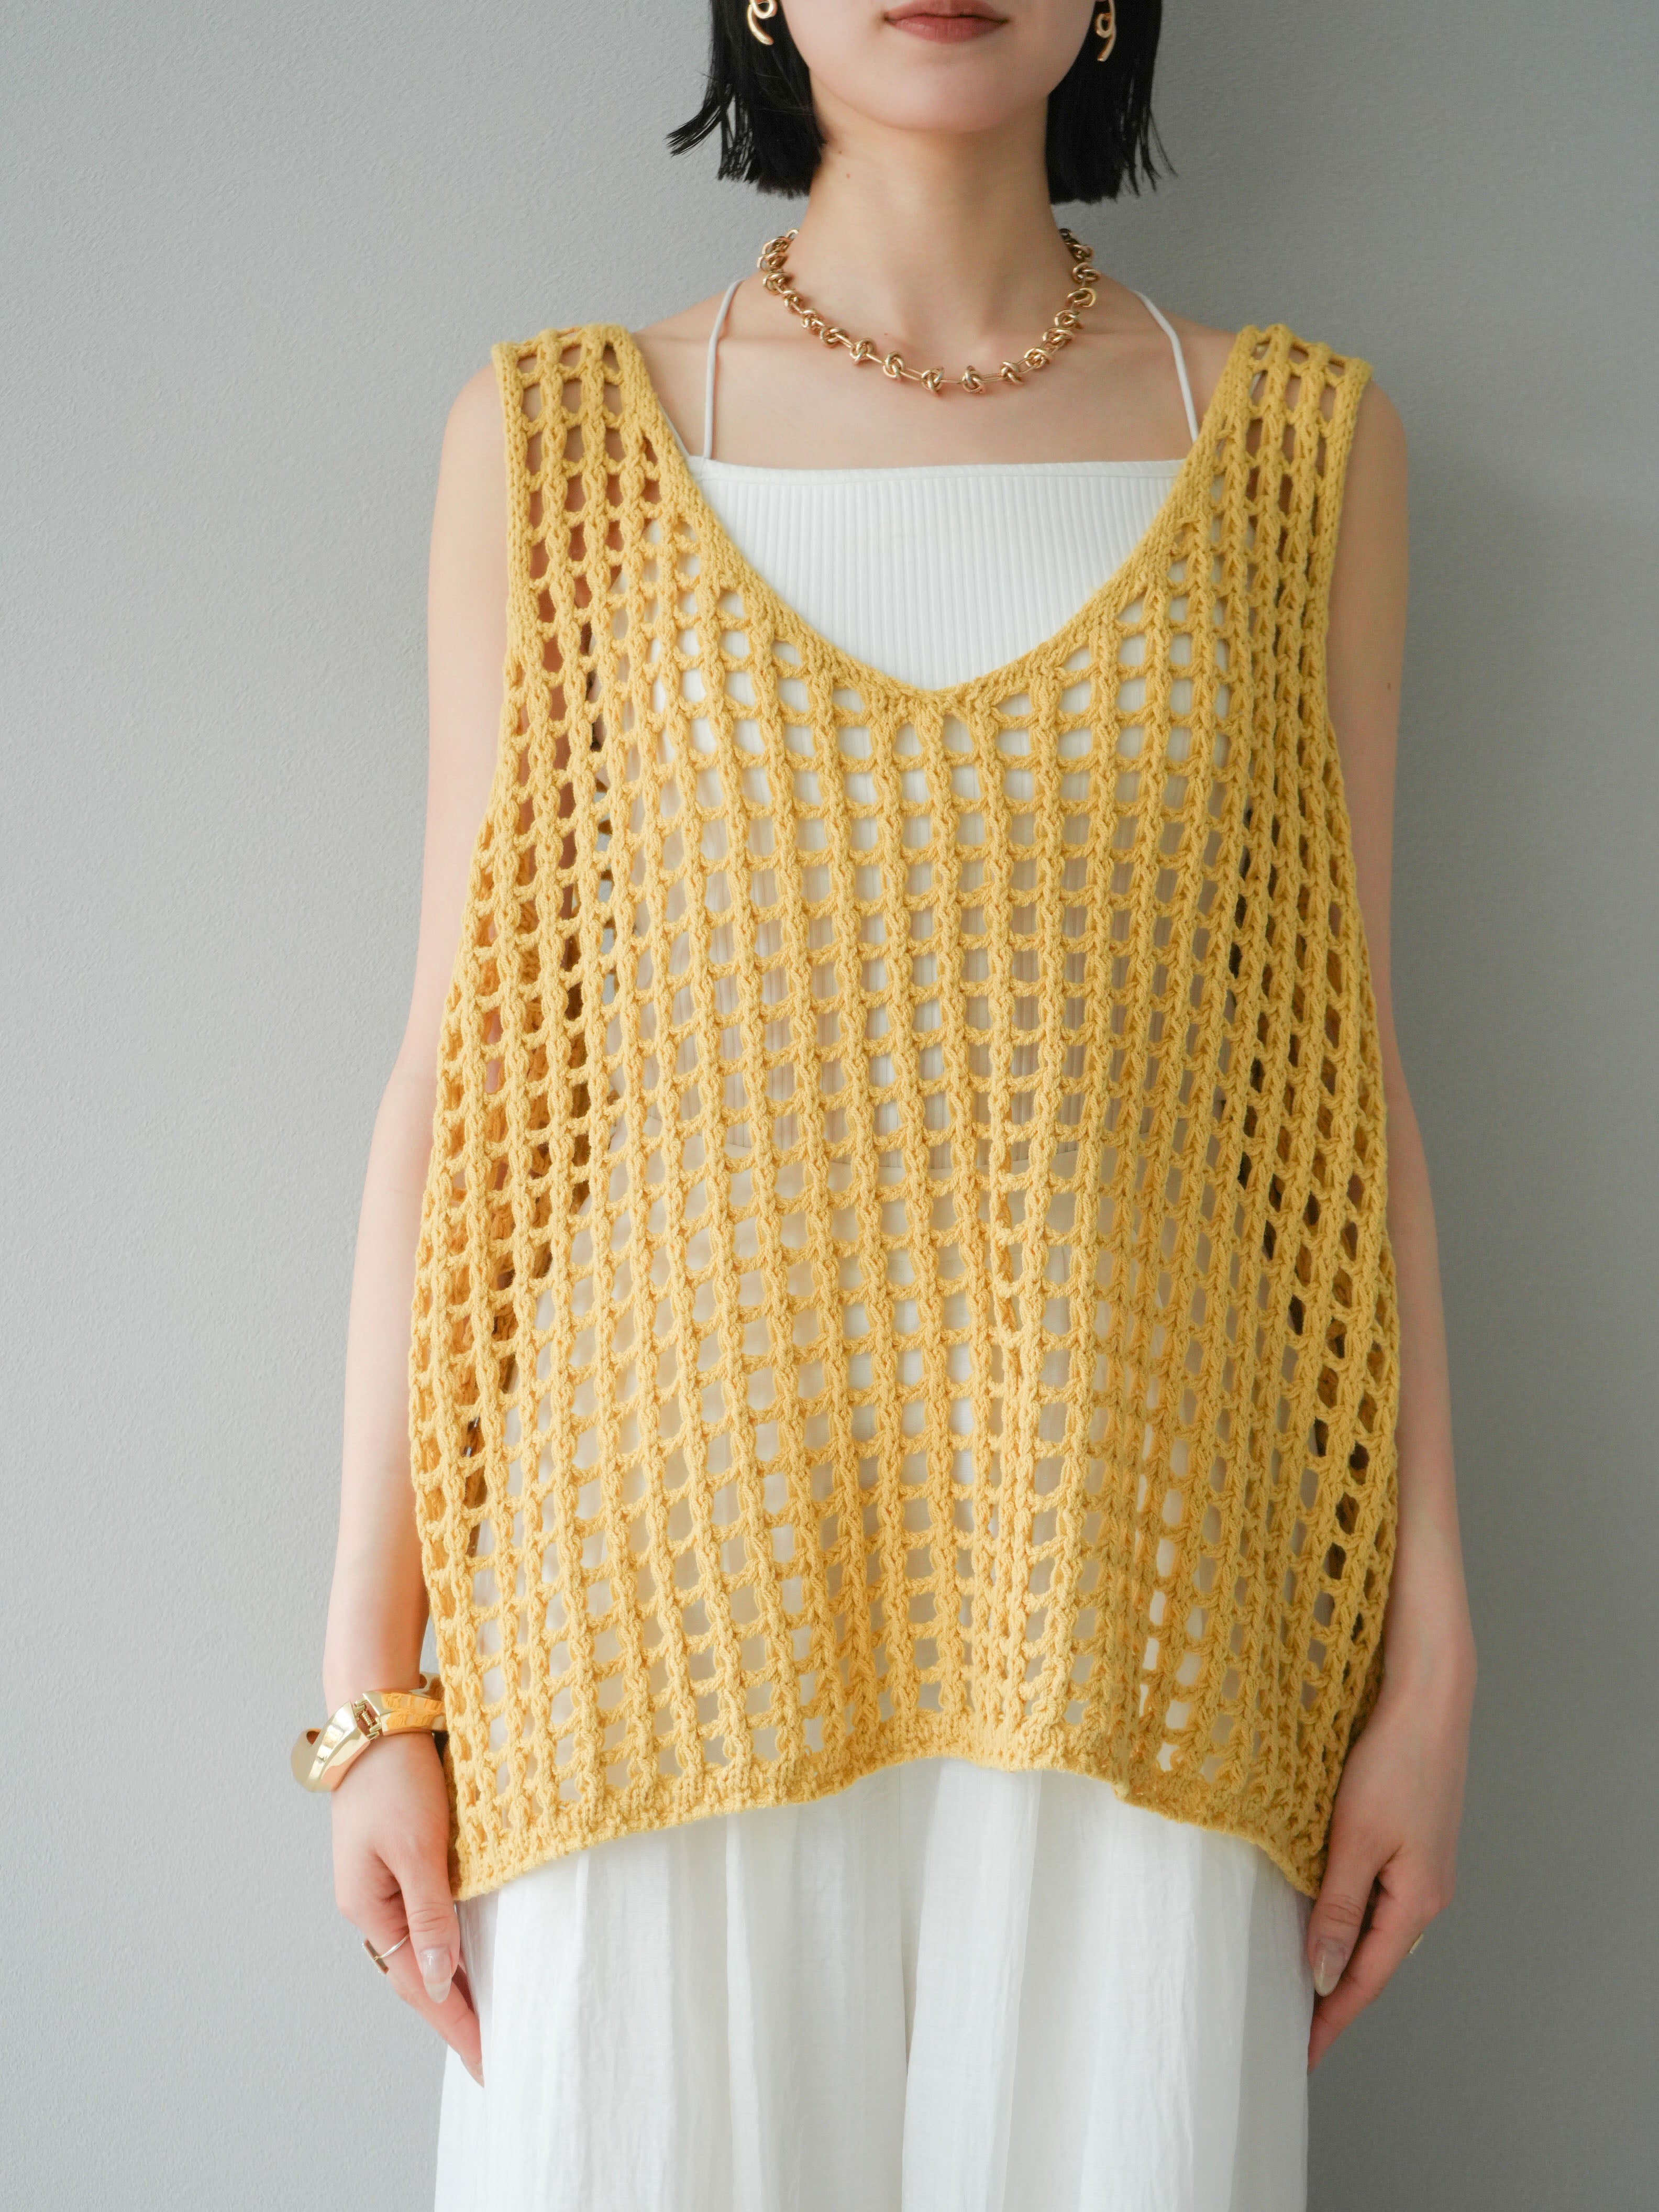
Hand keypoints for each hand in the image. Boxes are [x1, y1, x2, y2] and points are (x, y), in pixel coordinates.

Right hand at [330, 1730, 482, 2083]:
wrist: (377, 1719)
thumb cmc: (397, 1778)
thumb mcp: (418, 1848)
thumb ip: (432, 1914)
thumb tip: (442, 1979)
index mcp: (370, 1907)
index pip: (419, 1984)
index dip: (455, 2024)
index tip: (487, 2060)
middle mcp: (372, 1903)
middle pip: (416, 1975)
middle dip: (453, 2016)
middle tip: (489, 2056)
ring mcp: (383, 1883)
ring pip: (421, 1949)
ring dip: (452, 1984)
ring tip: (483, 2021)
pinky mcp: (399, 1860)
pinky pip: (425, 1919)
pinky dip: (448, 1946)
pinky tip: (468, 1958)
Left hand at [1305, 1620, 1474, 2070]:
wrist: (1428, 1701)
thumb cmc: (1391, 1763)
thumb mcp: (1353, 1840)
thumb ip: (1336, 1909)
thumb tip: (1321, 1977)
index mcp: (1417, 1901)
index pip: (1366, 1979)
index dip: (1332, 2018)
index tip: (1302, 2054)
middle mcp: (1427, 1893)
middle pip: (1374, 1960)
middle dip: (1335, 1995)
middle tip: (1293, 2026)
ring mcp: (1423, 1867)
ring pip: (1375, 1928)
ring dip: (1340, 1954)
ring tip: (1300, 1982)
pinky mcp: (1414, 1842)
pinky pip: (1377, 1897)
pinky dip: (1349, 1917)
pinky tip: (1324, 1918)